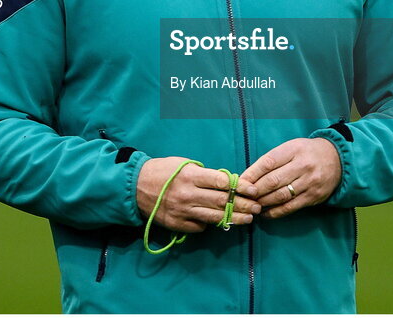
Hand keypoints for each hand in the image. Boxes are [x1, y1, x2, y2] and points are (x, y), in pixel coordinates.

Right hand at [137, 157, 260, 232]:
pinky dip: (210, 224)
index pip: (221, 182)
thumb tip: (226, 183)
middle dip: (243, 204)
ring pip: (214, 217)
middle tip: (257, 207)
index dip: (240, 186)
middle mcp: (188, 194)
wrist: (135, 187)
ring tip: (249, 219)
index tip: (253, 189)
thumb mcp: (183, 164)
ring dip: (234, 218)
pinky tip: (221, 222)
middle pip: (222, 201)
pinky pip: (200, 226)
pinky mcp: (177, 224)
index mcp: (190, 176)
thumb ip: (203, 174)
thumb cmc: (162, 170)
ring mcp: (183, 211)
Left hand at [241, 138, 340, 218]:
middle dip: (256, 190)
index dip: (252, 173)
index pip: (269, 162)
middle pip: (273, 181)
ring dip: (263, 202)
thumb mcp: (292, 147)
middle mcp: (302, 166)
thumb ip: (273, 160)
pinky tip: (266, 213)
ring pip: (281, 196)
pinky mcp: (313, 197)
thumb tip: (249, 176)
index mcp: (294, 150)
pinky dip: (276, 212)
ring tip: (252, 205)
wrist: (338, 159)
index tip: (241, 182)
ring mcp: (309, 182)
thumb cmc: (308, 152)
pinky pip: (291, 207)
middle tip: (244, 196)